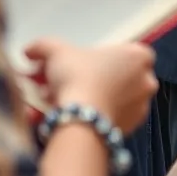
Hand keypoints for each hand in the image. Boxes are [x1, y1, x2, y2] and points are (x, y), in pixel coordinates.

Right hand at [25, 39, 157, 134]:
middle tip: (60, 84)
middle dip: (87, 80)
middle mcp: (146, 80)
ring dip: (88, 99)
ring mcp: (141, 106)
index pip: (122, 52)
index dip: (95, 58)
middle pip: (114, 76)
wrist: (81, 120)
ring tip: (59, 102)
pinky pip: (108, 118)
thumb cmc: (77, 78)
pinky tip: (70, 117)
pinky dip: (92, 117)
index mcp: (138, 56)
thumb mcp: (56, 53)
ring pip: (111, 99)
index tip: (75, 64)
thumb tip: (29, 50)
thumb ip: (43, 47)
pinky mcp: (131, 128)